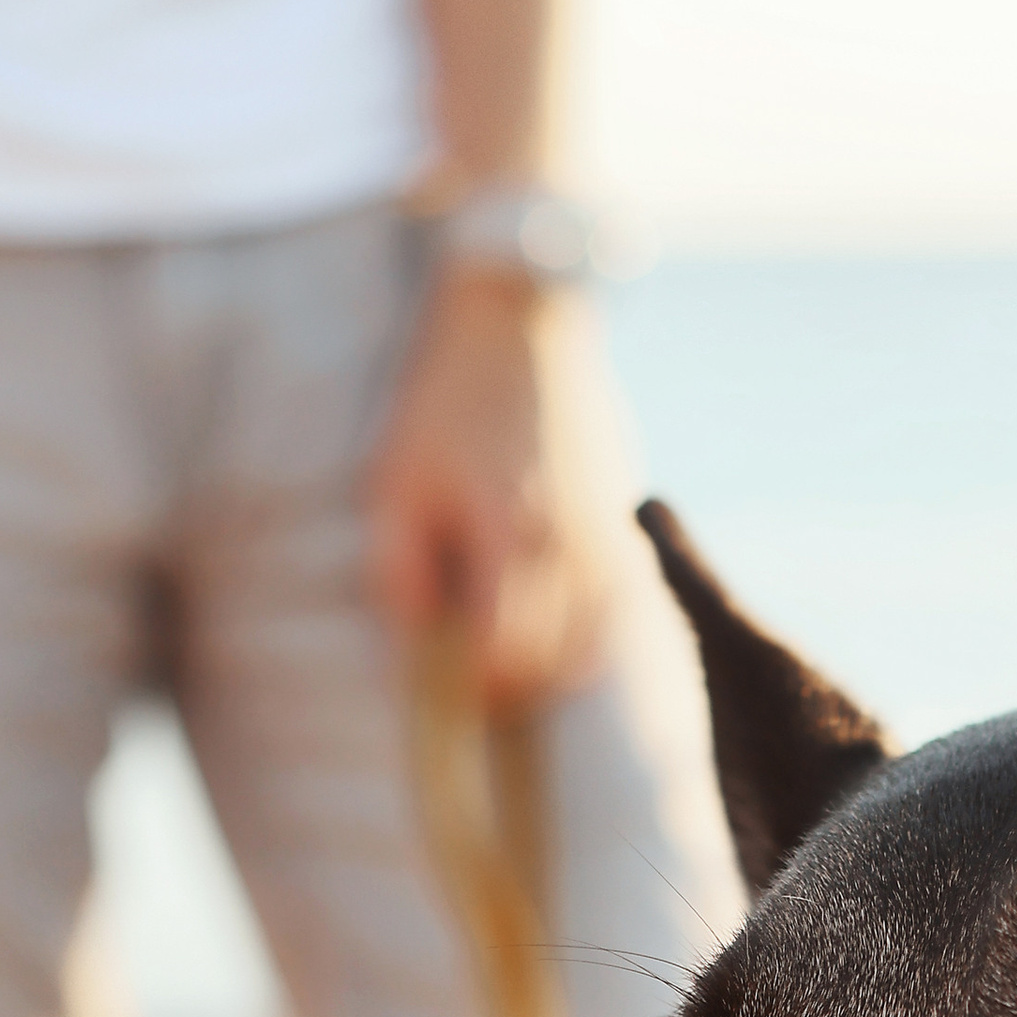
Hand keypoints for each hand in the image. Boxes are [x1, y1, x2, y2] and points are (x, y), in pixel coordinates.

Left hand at [369, 268, 623, 704]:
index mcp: (508, 536)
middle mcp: (569, 545)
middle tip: (475, 682)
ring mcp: (605, 536)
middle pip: (554, 665)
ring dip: (554, 670)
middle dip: (512, 687)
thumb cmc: (445, 404)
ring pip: (595, 646)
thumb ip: (400, 566)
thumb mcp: (396, 481)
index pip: (504, 656)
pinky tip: (555, 628)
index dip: (475, 688)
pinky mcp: (621, 522)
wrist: (520, 328)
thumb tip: (415, 638)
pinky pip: (619, 610)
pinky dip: (590, 637)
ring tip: (513, 660)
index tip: (449, 684)